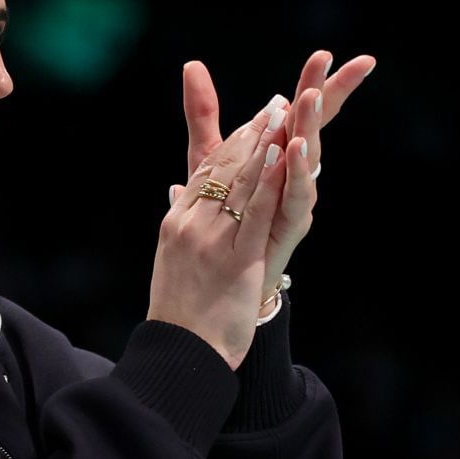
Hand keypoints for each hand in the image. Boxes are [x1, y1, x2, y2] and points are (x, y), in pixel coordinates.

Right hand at [147, 100, 295, 369]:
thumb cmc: (182, 314)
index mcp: (175, 223)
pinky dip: (270, 180)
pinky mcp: (234, 259)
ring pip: (240, 182)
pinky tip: (284, 156)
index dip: (232, 143)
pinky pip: (255, 211)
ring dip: (264, 144)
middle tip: (275, 104)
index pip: (205, 172)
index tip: (254, 120)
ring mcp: (209, 240)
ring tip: (283, 115)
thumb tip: (176, 191)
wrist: (182, 354)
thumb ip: (180, 222)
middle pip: (222, 168)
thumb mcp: (175, 260)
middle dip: (251, 133)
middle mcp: (188, 225)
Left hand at [177, 50, 376, 306]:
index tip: (325, 53)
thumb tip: (192, 67)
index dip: (312, 83)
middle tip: (328, 61)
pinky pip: (295, 196)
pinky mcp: (288, 228)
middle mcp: (292, 175)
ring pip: (307, 158)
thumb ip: (204, 117)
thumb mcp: (208, 161)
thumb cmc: (222, 222)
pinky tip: (296, 147)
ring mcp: (294, 202)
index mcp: (278, 156)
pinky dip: (295, 172)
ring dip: (308, 125)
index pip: (298, 112)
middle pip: (311, 127)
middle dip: (323, 93)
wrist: (222, 287)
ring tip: (309, 95)